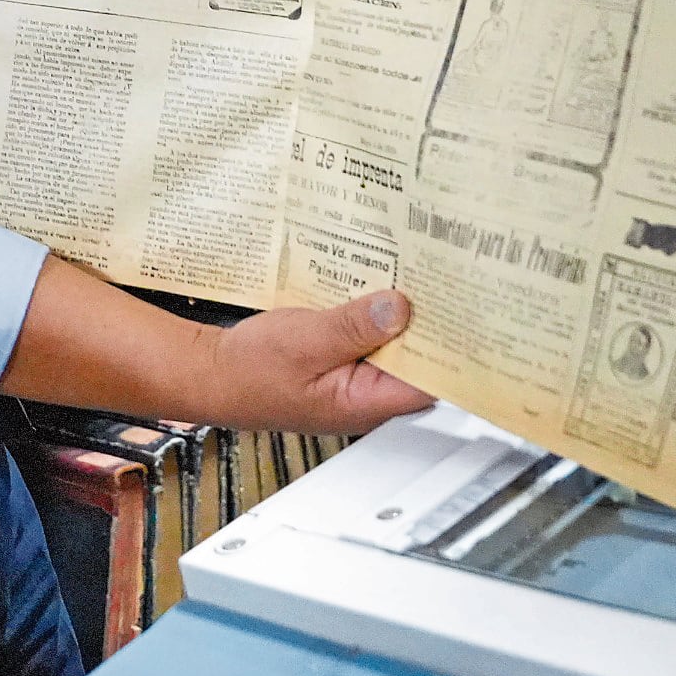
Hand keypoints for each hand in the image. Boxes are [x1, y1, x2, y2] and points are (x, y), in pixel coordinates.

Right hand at [200, 290, 432, 433]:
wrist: (210, 373)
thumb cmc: (248, 372)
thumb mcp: (304, 341)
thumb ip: (354, 326)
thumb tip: (400, 308)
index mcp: (366, 401)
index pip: (432, 382)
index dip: (452, 349)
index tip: (465, 313)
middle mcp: (368, 394)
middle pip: (418, 358)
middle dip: (430, 321)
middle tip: (443, 279)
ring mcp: (355, 377)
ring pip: (395, 343)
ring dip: (402, 313)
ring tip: (416, 274)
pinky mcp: (342, 360)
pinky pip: (371, 335)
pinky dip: (375, 312)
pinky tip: (378, 285)